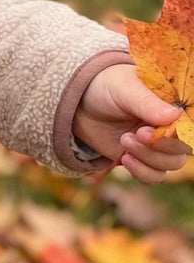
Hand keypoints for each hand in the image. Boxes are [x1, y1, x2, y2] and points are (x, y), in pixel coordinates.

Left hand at [74, 64, 190, 183]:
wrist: (80, 104)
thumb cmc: (106, 87)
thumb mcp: (124, 89)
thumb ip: (147, 103)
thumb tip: (175, 115)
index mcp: (172, 104)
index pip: (187, 127)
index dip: (173, 135)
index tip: (146, 131)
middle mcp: (169, 126)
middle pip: (182, 149)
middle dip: (157, 147)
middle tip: (133, 135)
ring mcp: (157, 144)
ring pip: (170, 164)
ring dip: (148, 159)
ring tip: (124, 141)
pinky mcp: (143, 159)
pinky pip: (154, 175)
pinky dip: (142, 172)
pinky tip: (124, 158)